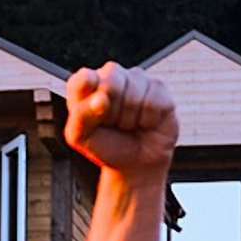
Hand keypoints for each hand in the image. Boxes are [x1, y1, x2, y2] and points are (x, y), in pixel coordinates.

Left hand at [63, 61, 177, 184]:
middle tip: (111, 123)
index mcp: (85, 87)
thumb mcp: (82, 137)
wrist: (136, 162)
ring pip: (133, 92)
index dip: (86, 85)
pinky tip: (144, 122)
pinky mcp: (159, 88)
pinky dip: (147, 120)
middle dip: (110, 110)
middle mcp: (111, 78)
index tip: (94, 101)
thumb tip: (101, 99)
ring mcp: (136, 80)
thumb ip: (82, 115)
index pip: (82, 78)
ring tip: (127, 124)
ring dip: (128, 118)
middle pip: (111, 79)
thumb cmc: (106, 146)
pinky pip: (152, 102)